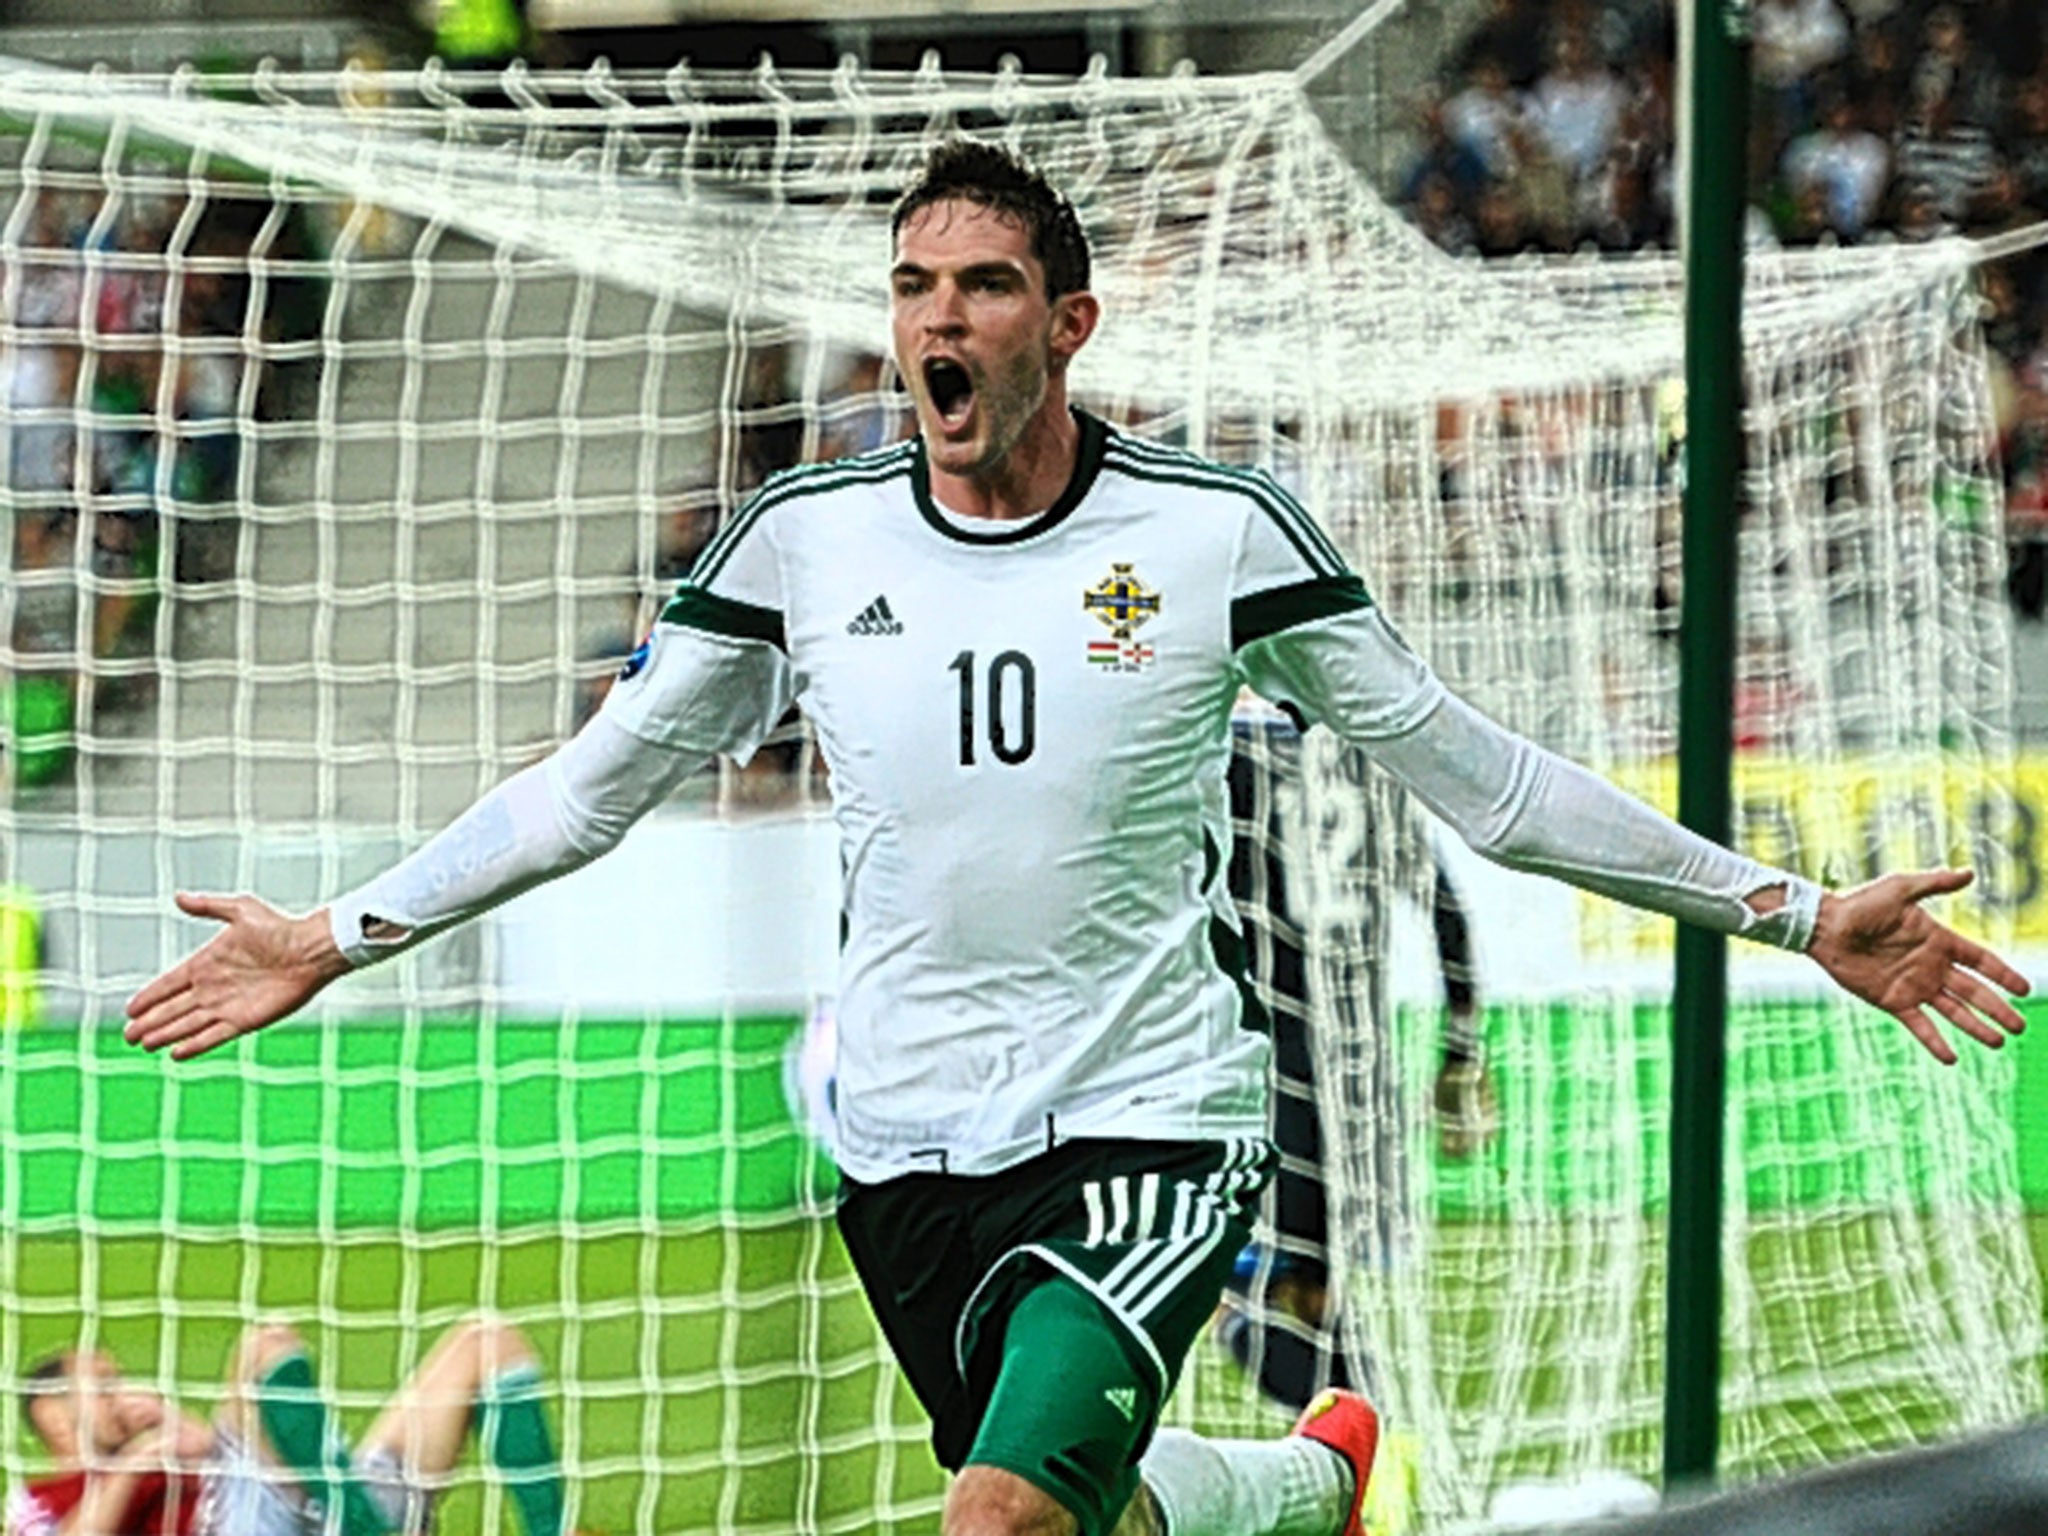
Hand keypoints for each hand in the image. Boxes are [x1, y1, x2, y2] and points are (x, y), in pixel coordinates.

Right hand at [124, 893, 350, 1059]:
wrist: (311, 950)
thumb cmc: (280, 928)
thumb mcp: (241, 911)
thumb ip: (209, 907)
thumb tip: (179, 896)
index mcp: (207, 963)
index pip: (169, 983)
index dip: (150, 996)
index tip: (131, 1009)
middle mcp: (213, 987)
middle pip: (172, 1008)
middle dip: (149, 1022)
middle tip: (127, 1035)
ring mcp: (227, 1005)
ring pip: (187, 1024)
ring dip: (165, 1035)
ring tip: (143, 1045)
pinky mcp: (244, 1021)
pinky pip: (213, 1036)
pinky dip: (195, 1045)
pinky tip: (176, 1054)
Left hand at [1806, 869, 2030, 1064]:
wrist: (1825, 928)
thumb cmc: (1859, 905)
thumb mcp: (1899, 889)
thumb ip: (1934, 883)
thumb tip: (1969, 872)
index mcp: (1938, 940)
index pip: (1981, 961)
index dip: (2003, 974)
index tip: (2025, 989)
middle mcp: (1931, 966)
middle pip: (1974, 991)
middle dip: (1998, 1008)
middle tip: (2019, 1027)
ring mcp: (1913, 986)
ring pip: (1954, 1012)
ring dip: (1976, 1027)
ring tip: (1997, 1042)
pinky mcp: (1893, 1001)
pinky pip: (1919, 1025)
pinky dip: (1935, 1042)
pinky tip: (1952, 1058)